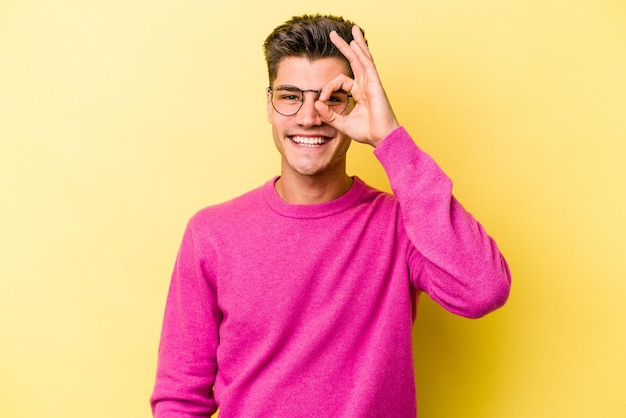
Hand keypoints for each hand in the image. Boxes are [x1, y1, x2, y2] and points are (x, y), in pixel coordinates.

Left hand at [315, 25, 399, 147]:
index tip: (321, 100)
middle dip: (345, 47)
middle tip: (333, 35)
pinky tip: (356, 42)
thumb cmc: (367, 132)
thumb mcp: (342, 124)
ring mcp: (371, 83)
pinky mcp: (375, 85)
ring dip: (355, 44)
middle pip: (354, 61)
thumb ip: (329, 114)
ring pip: (362, 59)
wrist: (381, 138)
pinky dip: (361, 53)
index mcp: (359, 93)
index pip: (341, 81)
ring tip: (351, 30)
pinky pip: (367, 65)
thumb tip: (316, 104)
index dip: (328, 88)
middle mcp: (366, 85)